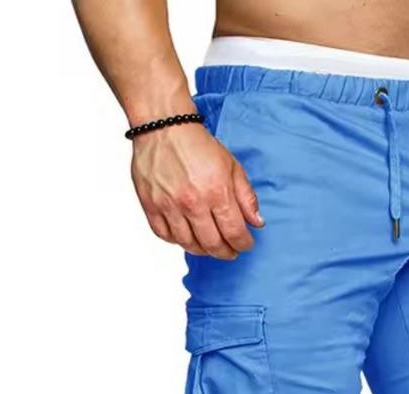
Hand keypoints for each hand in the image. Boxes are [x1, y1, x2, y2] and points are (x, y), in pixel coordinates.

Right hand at [131, 123, 263, 258]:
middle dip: (226, 252)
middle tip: (230, 251)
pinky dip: (177, 241)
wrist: (163, 126)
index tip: (245, 244)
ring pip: (188, 244)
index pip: (234, 232)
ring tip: (210, 246)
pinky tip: (187, 236)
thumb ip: (246, 197)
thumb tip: (257, 222)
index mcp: (216, 191)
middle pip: (212, 244)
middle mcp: (192, 202)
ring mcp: (169, 205)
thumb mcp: (232, 166)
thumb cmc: (197, 144)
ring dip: (203, 250)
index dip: (243, 244)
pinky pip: (165, 235)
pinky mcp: (150, 205)